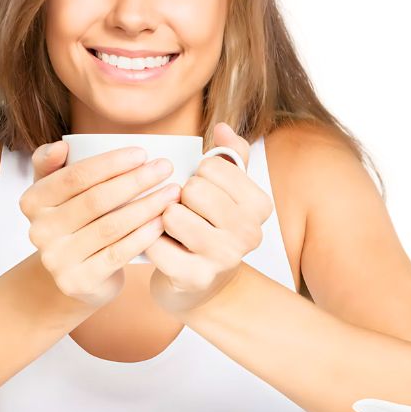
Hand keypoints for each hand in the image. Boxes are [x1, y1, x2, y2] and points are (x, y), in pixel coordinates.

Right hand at [19, 140, 181, 308]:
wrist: (75, 275)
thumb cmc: (74, 222)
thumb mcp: (56, 191)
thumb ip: (51, 163)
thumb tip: (62, 145)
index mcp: (32, 201)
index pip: (75, 176)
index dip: (111, 163)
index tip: (142, 153)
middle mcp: (39, 231)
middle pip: (96, 200)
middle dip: (135, 181)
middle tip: (165, 168)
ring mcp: (57, 259)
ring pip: (110, 226)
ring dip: (146, 206)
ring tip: (171, 192)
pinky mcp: (78, 281)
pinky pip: (117, 254)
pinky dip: (143, 236)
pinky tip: (162, 222)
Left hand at [146, 123, 272, 313]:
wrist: (203, 283)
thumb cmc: (211, 226)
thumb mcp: (226, 190)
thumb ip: (229, 156)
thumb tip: (222, 128)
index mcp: (260, 205)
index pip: (212, 166)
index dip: (197, 176)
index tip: (203, 195)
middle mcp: (250, 233)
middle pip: (193, 189)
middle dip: (179, 197)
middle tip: (186, 213)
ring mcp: (224, 258)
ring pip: (171, 214)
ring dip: (163, 219)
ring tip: (173, 230)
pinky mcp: (195, 278)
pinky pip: (154, 243)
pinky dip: (150, 242)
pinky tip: (162, 247)